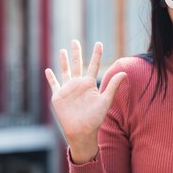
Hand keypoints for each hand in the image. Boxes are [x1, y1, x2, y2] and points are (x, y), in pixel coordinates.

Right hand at [45, 40, 125, 163]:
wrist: (82, 131)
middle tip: (75, 41)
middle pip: (77, 64)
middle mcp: (78, 84)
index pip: (93, 65)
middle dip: (76, 53)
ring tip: (63, 50)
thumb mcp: (106, 100)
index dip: (96, 54)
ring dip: (63, 61)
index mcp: (90, 84)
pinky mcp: (58, 96)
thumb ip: (113, 86)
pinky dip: (51, 77)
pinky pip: (54, 84)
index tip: (99, 43)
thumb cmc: (95, 118)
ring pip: (65, 71)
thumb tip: (124, 72)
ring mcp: (68, 89)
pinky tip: (48, 70)